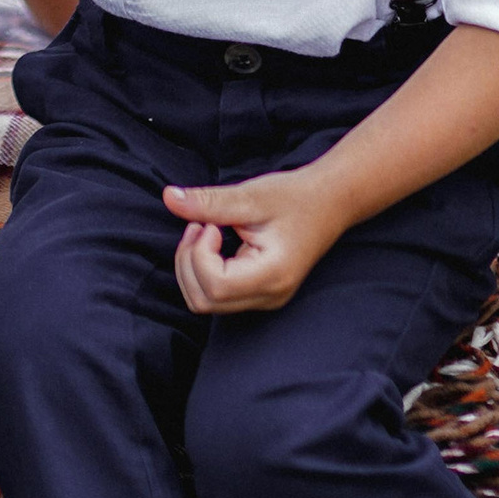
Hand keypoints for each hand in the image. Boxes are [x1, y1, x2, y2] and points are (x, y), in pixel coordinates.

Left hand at [163, 165, 348, 313]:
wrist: (329, 202)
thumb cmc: (295, 197)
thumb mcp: (251, 195)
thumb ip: (208, 202)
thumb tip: (169, 198)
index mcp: (272, 275)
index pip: (216, 286)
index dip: (199, 254)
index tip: (209, 224)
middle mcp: (269, 296)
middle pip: (204, 300)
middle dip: (188, 262)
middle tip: (200, 224)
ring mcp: (265, 299)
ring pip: (205, 302)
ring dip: (192, 266)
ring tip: (207, 230)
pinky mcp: (259, 293)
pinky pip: (216, 295)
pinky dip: (203, 270)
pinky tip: (214, 242)